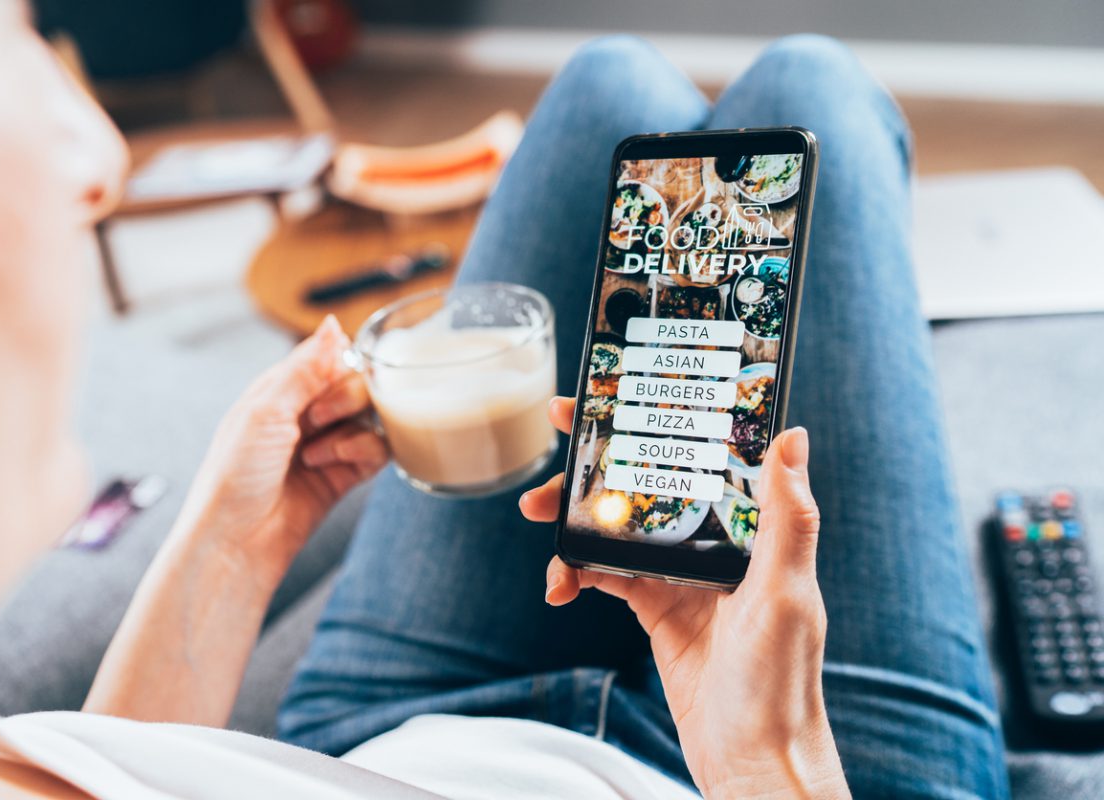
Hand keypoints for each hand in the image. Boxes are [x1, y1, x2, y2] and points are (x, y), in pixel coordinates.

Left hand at [173, 316, 387, 583]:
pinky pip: (377, 450)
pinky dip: (362, 453)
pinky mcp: (344, 475)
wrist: (236, 540)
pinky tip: (333, 465)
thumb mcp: (266, 410)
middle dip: (345, 398)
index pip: (329, 356)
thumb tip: (333, 324)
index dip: (338, 363)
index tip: (330, 377)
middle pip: (357, 384)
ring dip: (350, 429)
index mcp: (282, 389)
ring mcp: (328, 444)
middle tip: (318, 420)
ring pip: (371, 417)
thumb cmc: (235, 473)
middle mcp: (306, 414)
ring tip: (317, 452)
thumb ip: (306, 368)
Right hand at [520, 398, 848, 798]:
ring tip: (536, 516)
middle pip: (650, 481)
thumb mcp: (786, 593)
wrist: (751, 759)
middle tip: (557, 433)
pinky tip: (557, 585)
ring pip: (619, 525)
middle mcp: (717, 541)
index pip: (702, 452)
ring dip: (575, 517)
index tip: (619, 387)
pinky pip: (606, 575)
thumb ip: (790, 517)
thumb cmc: (780, 681)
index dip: (661, 415)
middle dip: (600, 457)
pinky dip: (576, 574)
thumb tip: (793, 435)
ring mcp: (683, 574)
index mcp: (753, 527)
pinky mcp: (657, 608)